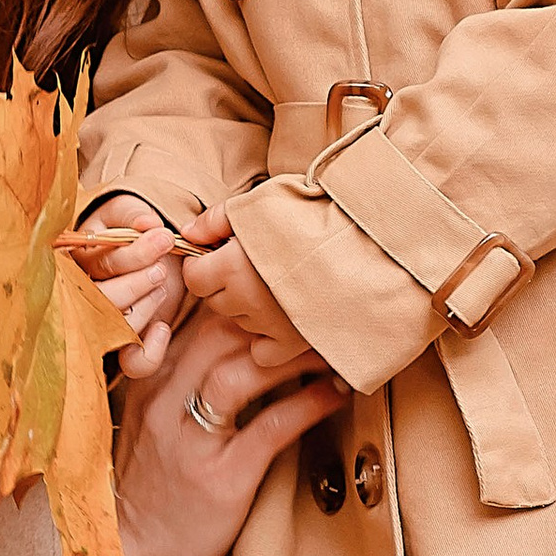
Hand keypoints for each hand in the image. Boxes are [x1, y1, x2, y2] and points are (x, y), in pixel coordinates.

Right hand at [59, 194, 186, 379]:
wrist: (144, 249)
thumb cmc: (127, 228)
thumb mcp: (123, 211)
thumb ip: (131, 213)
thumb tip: (147, 223)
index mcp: (73, 261)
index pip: (97, 264)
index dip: (134, 253)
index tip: (163, 236)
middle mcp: (79, 296)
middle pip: (103, 299)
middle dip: (139, 282)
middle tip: (162, 268)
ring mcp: (99, 324)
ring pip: (117, 327)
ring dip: (146, 307)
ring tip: (162, 285)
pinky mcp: (123, 344)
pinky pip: (133, 364)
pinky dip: (151, 351)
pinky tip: (162, 329)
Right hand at [103, 300, 344, 555]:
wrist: (131, 548)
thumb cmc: (151, 478)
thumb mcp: (154, 414)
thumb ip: (185, 371)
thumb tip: (240, 331)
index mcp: (151, 377)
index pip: (196, 314)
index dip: (242, 290)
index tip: (281, 282)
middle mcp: (165, 398)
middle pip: (222, 329)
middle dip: (274, 312)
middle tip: (317, 308)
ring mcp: (190, 437)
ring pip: (243, 370)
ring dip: (295, 353)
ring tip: (331, 346)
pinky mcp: (219, 476)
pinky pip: (270, 426)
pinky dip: (309, 403)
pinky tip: (335, 393)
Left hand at [178, 207, 318, 373]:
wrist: (367, 240)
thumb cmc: (315, 214)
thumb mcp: (261, 202)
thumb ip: (216, 219)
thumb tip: (188, 234)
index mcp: (233, 266)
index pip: (194, 278)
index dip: (203, 264)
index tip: (222, 253)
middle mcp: (247, 300)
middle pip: (215, 301)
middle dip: (225, 284)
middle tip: (255, 264)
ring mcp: (270, 325)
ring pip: (239, 322)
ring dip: (248, 308)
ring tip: (279, 283)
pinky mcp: (294, 342)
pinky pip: (262, 353)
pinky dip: (266, 340)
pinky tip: (282, 317)